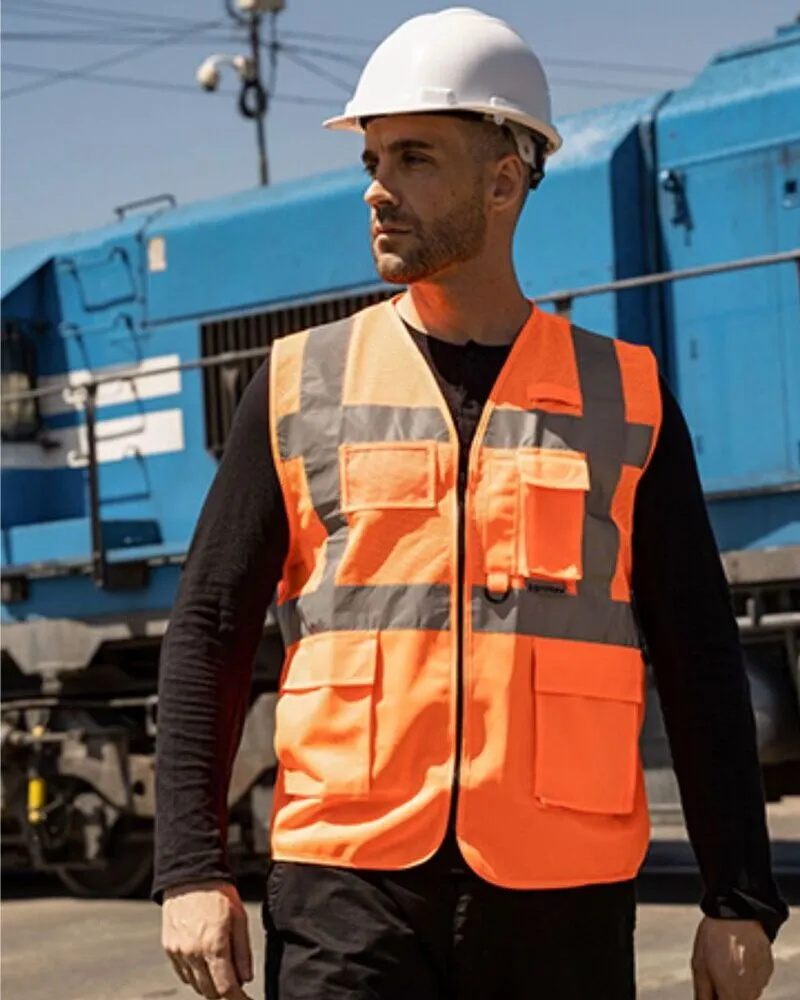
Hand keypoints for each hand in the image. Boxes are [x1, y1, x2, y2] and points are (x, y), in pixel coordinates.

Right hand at [162, 879, 253, 998]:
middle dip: (225, 993)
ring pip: (195, 985)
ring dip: (210, 985)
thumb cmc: (218, 892)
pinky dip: (195, 975)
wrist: (191, 874)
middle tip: (236, 986)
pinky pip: (182, 973)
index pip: (226, 988)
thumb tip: (246, 979)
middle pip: (210, 992)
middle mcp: (193, 953)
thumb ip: (242, 952)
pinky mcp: (169, 948)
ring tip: (221, 970)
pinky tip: (205, 963)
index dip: (238, 999)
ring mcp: (179, 952)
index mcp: (214, 945)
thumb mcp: (239, 918)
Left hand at [691, 916, 773, 999]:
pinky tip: (738, 957)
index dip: (717, 998)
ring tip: (726, 960)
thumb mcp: (699, 964)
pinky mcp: (768, 970)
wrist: (739, 910)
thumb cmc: (716, 934)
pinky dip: (746, 974)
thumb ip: (702, 992)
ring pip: (747, 993)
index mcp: (732, 993)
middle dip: (725, 992)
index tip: (712, 991)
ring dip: (736, 984)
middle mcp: (751, 992)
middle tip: (714, 973)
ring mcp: (762, 981)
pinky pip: (756, 980)